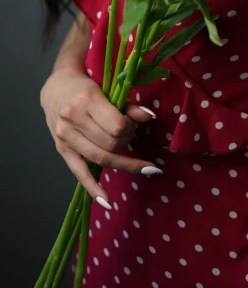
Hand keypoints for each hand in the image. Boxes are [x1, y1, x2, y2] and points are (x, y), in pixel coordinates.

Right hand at [40, 68, 161, 203]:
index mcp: (86, 101)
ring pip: (100, 159)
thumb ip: (128, 105)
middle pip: (111, 144)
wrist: (57, 88)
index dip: (132, 127)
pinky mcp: (62, 150)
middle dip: (128, 141)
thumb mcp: (108, 89)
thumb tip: (149, 118)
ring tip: (136, 160)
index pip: (117, 126)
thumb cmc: (86, 86)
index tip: (134, 122)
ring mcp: (65, 137)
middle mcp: (73, 120)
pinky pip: (79, 173)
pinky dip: (94, 189)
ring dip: (123, 161)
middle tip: (131, 133)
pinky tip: (107, 201)